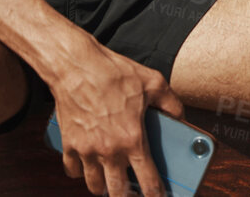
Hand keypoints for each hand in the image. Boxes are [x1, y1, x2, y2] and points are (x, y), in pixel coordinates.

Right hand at [48, 36, 182, 196]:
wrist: (76, 65)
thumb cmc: (113, 72)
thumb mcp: (152, 82)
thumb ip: (170, 102)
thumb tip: (180, 116)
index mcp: (132, 138)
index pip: (147, 179)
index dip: (155, 194)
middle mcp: (109, 150)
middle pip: (117, 191)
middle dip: (126, 196)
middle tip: (131, 193)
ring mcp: (87, 150)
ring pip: (94, 185)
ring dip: (103, 187)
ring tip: (110, 182)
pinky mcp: (69, 144)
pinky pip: (73, 170)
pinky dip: (80, 172)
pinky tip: (87, 166)